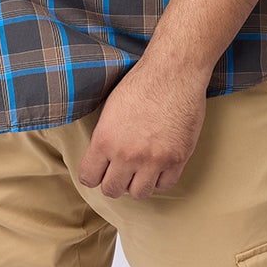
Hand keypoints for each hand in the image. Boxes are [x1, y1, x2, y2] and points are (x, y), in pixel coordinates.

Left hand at [77, 57, 209, 199]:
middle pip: (112, 190)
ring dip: (138, 184)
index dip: (93, 176)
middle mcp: (127, 155)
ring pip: (139, 193)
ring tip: (140, 170)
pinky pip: (165, 185)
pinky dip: (161, 179)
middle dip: (114, 182)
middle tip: (120, 172)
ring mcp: (154, 159)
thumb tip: (101, 159)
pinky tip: (159, 166)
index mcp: (105, 141)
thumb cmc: (141, 83)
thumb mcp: (109, 109)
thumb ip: (104, 138)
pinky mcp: (177, 158)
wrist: (173, 73)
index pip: (88, 178)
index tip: (99, 172)